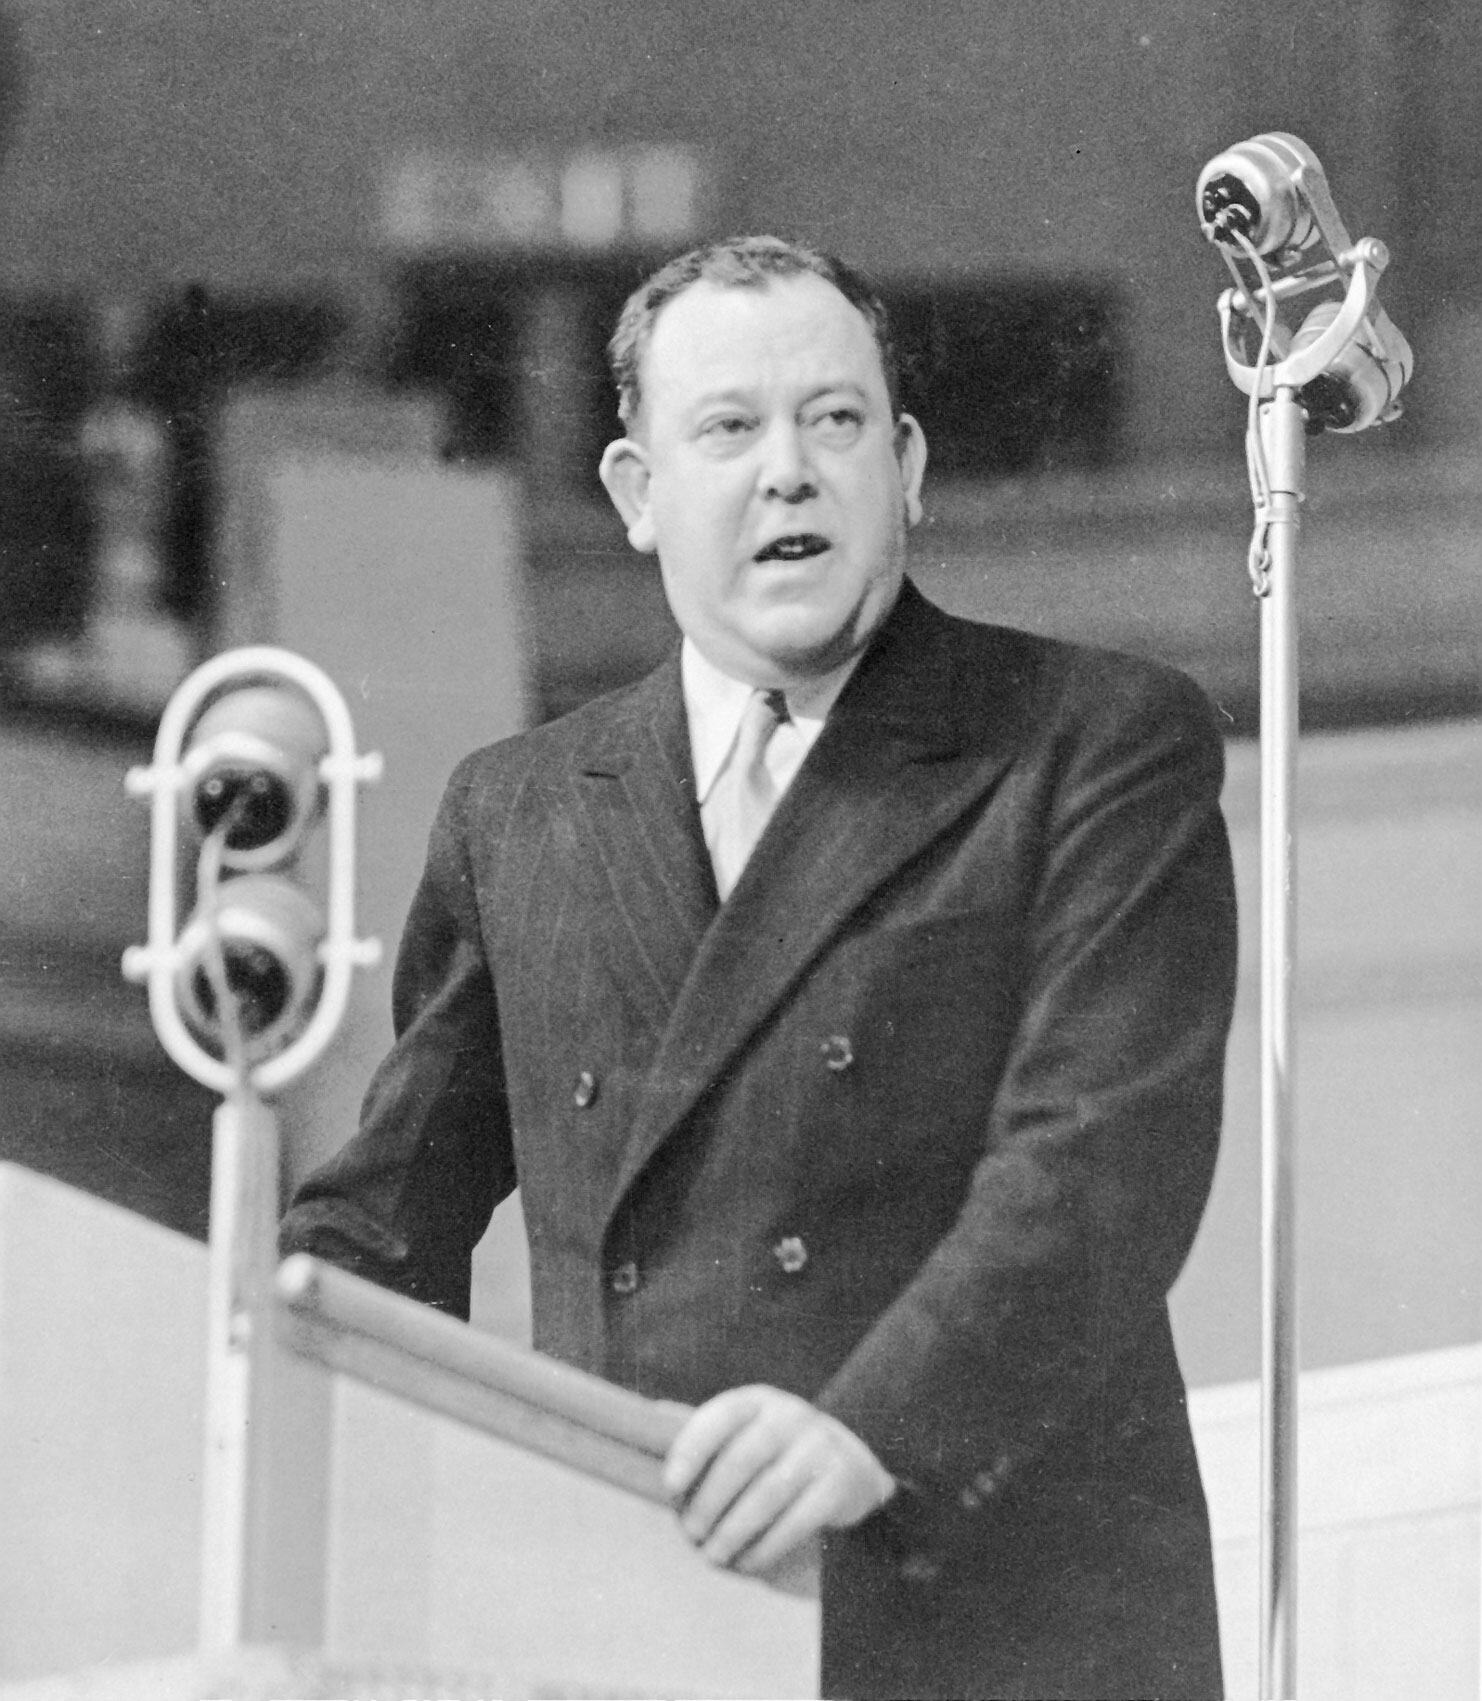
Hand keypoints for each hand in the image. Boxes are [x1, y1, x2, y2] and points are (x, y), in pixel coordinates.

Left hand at [662, 1384, 895, 1575]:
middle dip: (710, 1502)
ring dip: (734, 1531)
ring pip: (769, 1493)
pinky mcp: (840, 1482)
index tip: (669, 1487)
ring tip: (713, 1556)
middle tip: (690, 1534)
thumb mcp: (745, 1433)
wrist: (849, 1468)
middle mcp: (789, 1416)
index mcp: (756, 1401)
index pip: (719, 1417)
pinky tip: (747, 1564)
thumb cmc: (775, 1455)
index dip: (691, 1449)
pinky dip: (767, 1547)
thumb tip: (653, 1412)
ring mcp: (819, 1446)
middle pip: (742, 1459)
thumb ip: (706, 1432)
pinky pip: (799, 1519)